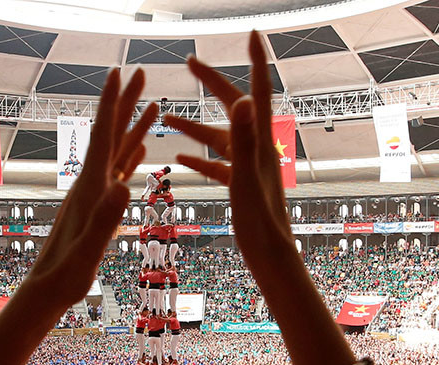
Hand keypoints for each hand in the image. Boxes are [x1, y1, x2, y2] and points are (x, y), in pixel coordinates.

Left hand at [0, 69, 155, 364]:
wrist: (44, 293)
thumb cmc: (65, 277)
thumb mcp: (88, 251)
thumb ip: (106, 219)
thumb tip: (124, 185)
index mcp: (89, 189)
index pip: (102, 137)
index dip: (112, 104)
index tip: (122, 72)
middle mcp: (90, 186)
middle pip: (109, 134)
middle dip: (125, 103)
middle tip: (141, 72)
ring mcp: (93, 196)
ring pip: (116, 152)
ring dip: (131, 126)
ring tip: (151, 105)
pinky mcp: (96, 209)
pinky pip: (117, 174)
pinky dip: (129, 156)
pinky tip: (139, 152)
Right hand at [163, 31, 294, 290]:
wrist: (272, 257)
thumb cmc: (260, 223)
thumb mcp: (246, 178)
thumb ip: (243, 138)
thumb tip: (240, 100)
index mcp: (261, 141)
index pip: (257, 91)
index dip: (254, 60)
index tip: (250, 33)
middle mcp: (258, 149)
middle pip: (234, 107)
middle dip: (212, 83)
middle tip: (190, 62)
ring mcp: (250, 168)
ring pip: (220, 139)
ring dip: (195, 127)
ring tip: (167, 118)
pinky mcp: (243, 186)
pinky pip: (220, 166)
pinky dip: (202, 159)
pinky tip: (184, 161)